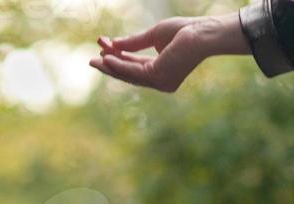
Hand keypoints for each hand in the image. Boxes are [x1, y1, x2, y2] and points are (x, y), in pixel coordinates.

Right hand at [90, 15, 248, 92]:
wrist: (202, 32)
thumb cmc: (185, 31)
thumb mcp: (153, 35)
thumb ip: (134, 42)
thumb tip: (114, 44)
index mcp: (161, 71)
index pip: (134, 67)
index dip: (117, 59)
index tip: (103, 50)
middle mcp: (160, 82)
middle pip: (129, 74)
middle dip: (110, 66)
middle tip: (91, 60)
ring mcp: (160, 82)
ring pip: (129, 74)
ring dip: (111, 66)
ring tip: (95, 59)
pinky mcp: (159, 77)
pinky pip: (133, 71)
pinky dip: (119, 65)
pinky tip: (107, 58)